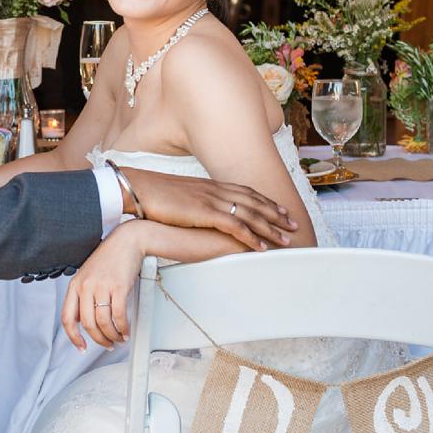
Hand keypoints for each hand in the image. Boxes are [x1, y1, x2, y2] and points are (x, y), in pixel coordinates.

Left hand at [62, 225, 142, 348]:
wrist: (127, 241)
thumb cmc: (109, 258)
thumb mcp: (88, 275)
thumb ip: (83, 296)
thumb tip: (84, 320)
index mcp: (75, 285)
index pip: (67, 318)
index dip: (73, 337)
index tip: (81, 347)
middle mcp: (86, 286)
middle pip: (88, 323)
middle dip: (99, 339)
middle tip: (107, 344)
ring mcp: (102, 286)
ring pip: (103, 322)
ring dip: (112, 335)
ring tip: (118, 338)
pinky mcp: (119, 286)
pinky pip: (119, 314)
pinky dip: (123, 327)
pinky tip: (126, 330)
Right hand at [124, 170, 295, 248]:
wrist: (138, 189)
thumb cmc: (154, 194)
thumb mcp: (182, 196)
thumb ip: (196, 202)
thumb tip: (201, 211)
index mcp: (212, 185)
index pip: (247, 192)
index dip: (266, 202)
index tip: (280, 210)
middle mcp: (217, 190)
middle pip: (255, 202)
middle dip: (277, 214)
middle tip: (294, 225)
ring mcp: (213, 200)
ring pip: (251, 215)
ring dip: (271, 228)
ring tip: (287, 240)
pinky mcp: (206, 212)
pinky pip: (236, 226)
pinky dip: (252, 237)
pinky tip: (263, 247)